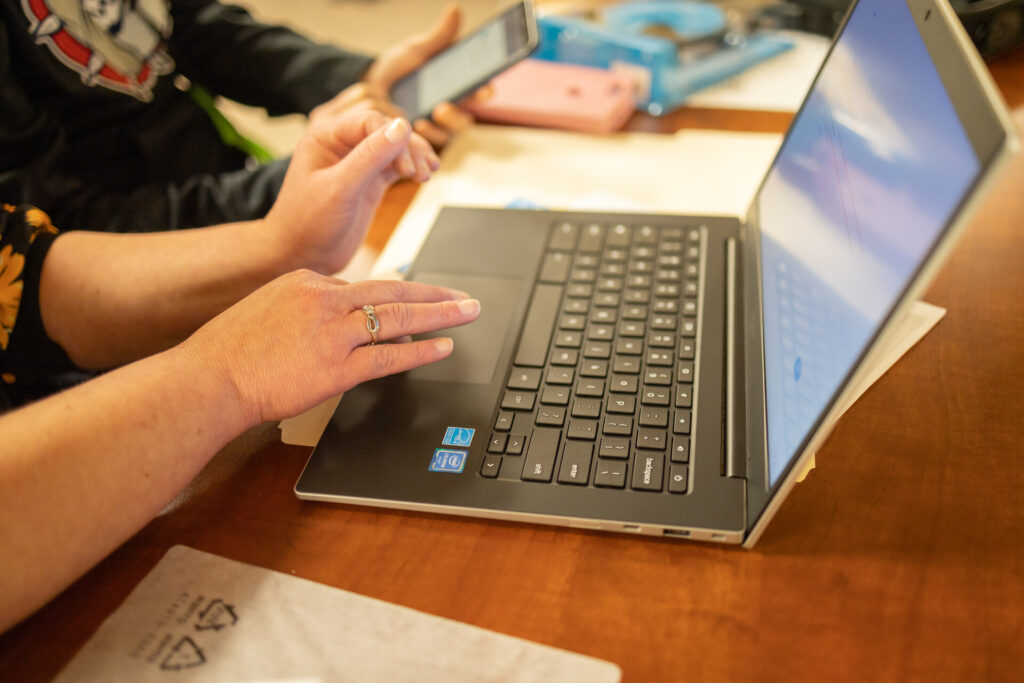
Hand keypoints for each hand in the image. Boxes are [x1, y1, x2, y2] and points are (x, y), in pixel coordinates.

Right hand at [180, 271, 480, 424]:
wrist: (209, 378)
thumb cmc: (229, 350)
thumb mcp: (265, 308)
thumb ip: (301, 308)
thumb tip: (328, 319)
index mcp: (306, 281)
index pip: (360, 286)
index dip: (393, 297)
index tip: (415, 300)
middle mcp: (325, 299)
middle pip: (392, 291)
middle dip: (434, 295)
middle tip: (464, 297)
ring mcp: (333, 333)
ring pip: (398, 318)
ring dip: (440, 315)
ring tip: (468, 313)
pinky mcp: (336, 367)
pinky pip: (388, 357)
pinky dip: (420, 352)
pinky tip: (444, 348)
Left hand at [265, 107, 438, 273]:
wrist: (302, 257)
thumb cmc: (307, 224)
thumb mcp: (339, 189)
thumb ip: (369, 156)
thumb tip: (400, 128)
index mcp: (325, 135)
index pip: (369, 120)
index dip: (393, 138)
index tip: (408, 163)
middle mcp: (341, 144)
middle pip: (386, 129)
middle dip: (408, 146)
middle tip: (421, 170)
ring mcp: (357, 162)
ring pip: (394, 145)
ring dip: (414, 155)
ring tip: (428, 173)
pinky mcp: (369, 180)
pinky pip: (396, 164)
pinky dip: (412, 167)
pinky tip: (424, 175)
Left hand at [361, 3, 474, 146]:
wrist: (371, 89)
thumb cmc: (399, 70)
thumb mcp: (416, 50)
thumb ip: (438, 37)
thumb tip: (455, 10)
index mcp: (459, 88)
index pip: (480, 92)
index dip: (484, 92)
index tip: (484, 90)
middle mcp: (453, 110)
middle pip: (467, 118)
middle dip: (458, 114)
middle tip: (443, 106)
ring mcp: (438, 129)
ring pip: (449, 134)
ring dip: (441, 127)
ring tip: (427, 116)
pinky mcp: (422, 143)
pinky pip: (429, 146)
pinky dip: (423, 138)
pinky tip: (414, 126)